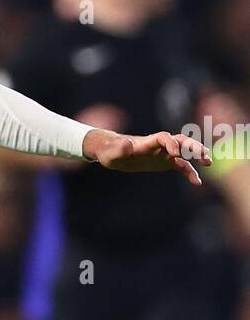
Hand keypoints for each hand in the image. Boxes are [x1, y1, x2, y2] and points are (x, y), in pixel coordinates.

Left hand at [82, 128, 208, 185]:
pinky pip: (181, 166)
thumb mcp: (112, 152)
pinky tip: (197, 182)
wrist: (111, 152)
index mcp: (148, 141)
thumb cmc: (110, 150)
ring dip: (196, 155)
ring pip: (184, 152)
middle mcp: (159, 146)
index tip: (175, 154)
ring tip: (208, 162)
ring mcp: (163, 154)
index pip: (164, 137)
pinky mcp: (164, 163)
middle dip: (192, 146)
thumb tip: (128, 143)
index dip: (171, 143)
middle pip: (180, 141)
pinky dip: (190, 172)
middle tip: (204, 154)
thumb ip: (121, 148)